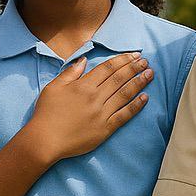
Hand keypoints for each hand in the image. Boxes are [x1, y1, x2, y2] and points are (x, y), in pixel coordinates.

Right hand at [23, 52, 152, 166]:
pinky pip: (124, 115)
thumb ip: (70, 73)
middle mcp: (95, 97)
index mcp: (83, 85)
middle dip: (134, 68)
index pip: (107, 68)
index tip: (133, 55)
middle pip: (119, 79)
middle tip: (145, 61)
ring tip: (149, 74)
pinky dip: (135, 106)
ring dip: (139, 83)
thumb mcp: (54, 87)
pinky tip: (145, 98)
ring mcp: (101, 113)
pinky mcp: (105, 129)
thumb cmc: (47, 112)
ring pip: (124, 94)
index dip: (122, 60)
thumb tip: (83, 60)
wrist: (46, 140)